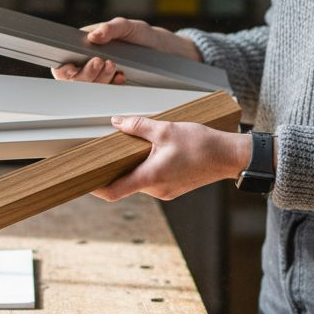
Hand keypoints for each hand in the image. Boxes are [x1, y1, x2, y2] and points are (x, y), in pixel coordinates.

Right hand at [51, 17, 201, 83]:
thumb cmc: (144, 36)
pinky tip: (122, 76)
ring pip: (90, 86)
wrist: (164, 52)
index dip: (65, 69)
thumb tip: (94, 36)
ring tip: (114, 66)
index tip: (74, 68)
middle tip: (102, 63)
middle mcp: (91, 60)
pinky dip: (112, 85)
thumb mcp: (129, 26)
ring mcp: (102, 74)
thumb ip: (111, 28)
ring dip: (100, 79)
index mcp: (86, 45)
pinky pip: (106, 92)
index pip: (65, 61)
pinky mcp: (113, 84)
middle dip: (87, 73)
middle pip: (75, 78)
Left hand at [93, 116, 251, 201]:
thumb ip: (138, 126)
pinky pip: (152, 180)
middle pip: (125, 183)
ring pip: (139, 180)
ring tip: (135, 147)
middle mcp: (156, 189)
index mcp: (151, 177)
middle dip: (115, 168)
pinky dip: (147, 168)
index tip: (84, 180)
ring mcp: (165, 191)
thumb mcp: (166, 129)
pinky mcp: (173, 188)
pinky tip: (153, 153)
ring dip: (134, 166)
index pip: (113, 191)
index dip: (95, 188)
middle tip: (107, 152)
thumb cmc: (202, 145)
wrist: (229, 156)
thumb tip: (117, 122)